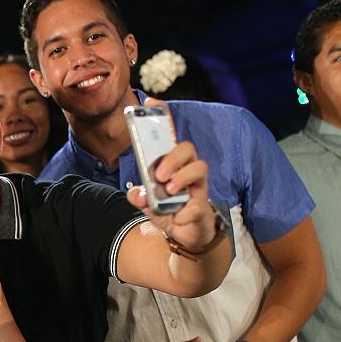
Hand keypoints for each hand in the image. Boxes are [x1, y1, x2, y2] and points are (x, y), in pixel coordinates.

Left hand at [125, 98, 218, 250]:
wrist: (186, 238)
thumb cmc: (169, 212)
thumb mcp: (147, 205)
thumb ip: (139, 197)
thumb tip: (137, 193)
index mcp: (171, 167)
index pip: (169, 138)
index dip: (163, 118)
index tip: (151, 103)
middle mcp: (187, 172)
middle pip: (187, 149)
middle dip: (173, 157)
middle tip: (159, 175)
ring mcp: (198, 188)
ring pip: (200, 168)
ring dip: (182, 177)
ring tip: (170, 189)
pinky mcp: (203, 208)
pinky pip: (198, 205)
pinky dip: (185, 212)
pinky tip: (178, 218)